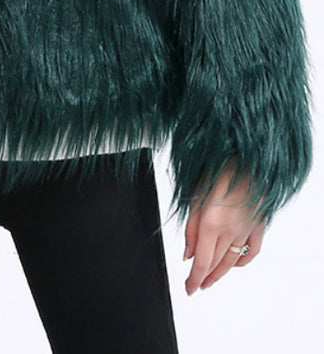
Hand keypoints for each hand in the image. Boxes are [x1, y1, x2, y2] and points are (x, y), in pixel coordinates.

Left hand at [184, 159, 265, 295]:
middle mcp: (230, 230)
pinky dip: (242, 261)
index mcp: (211, 222)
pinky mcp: (259, 224)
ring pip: (232, 261)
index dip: (194, 279)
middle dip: (204, 277)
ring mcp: (247, 229)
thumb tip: (187, 254)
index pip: (201, 262)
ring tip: (211, 280)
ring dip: (220, 274)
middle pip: (216, 264)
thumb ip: (190, 227)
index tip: (188, 289)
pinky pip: (252, 250)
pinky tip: (235, 264)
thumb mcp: (195, 195)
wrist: (249, 157)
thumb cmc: (220, 168)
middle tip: (196, 285)